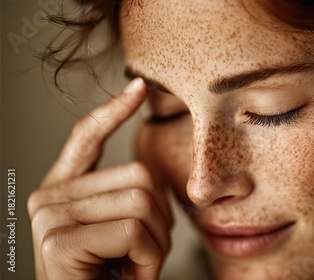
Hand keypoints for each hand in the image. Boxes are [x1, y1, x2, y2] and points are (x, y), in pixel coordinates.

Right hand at [28, 78, 171, 279]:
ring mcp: (50, 216)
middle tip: (143, 254)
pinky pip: (133, 231)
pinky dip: (148, 259)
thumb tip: (151, 169)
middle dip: (160, 221)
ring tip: (135, 267)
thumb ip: (125, 195)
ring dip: (156, 243)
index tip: (139, 87)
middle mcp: (50, 197)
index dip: (114, 111)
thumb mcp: (121, 232)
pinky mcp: (60, 241)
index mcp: (64, 190)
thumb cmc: (110, 278)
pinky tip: (131, 277)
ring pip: (141, 201)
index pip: (86, 137)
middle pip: (139, 175)